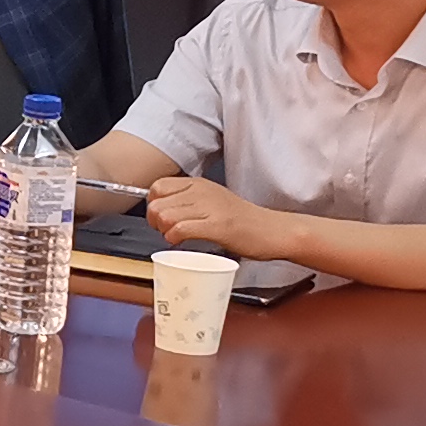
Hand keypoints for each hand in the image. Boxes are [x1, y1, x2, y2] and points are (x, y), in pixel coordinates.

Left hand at [144, 175, 271, 256]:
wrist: (273, 230)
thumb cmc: (242, 220)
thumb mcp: (211, 201)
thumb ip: (187, 201)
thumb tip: (158, 209)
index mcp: (198, 184)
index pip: (157, 187)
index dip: (153, 205)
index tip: (161, 217)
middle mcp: (202, 191)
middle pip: (156, 204)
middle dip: (155, 221)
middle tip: (167, 230)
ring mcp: (210, 208)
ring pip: (165, 216)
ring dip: (164, 230)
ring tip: (175, 236)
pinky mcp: (218, 226)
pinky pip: (181, 229)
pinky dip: (174, 238)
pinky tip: (181, 241)